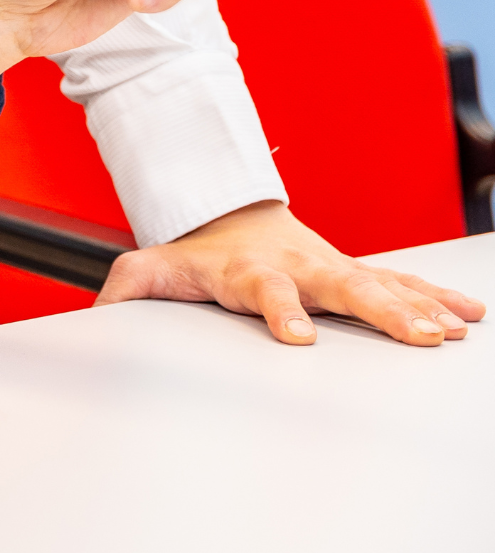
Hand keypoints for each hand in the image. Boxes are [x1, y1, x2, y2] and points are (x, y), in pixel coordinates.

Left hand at [98, 200, 484, 345]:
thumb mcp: (153, 266)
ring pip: (379, 285)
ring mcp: (330, 267)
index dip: (280, 311)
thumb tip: (95, 318)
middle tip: (415, 336)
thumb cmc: (197, 252)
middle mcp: (298, 267)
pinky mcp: (353, 271)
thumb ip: (125, 288)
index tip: (298, 336)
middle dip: (379, 311)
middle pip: (340, 287)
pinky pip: (399, 284)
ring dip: (416, 307)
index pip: (266, 291)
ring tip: (450, 330)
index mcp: (251, 271)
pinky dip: (432, 297)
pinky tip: (466, 315)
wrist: (229, 216)